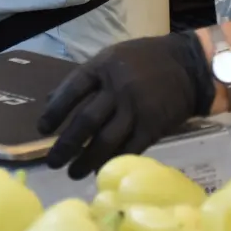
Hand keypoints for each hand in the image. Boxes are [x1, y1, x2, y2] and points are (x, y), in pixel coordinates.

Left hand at [37, 32, 214, 179]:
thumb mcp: (112, 57)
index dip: (54, 111)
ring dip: (85, 161)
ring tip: (72, 173)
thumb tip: (49, 100)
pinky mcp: (153, 127)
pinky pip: (129, 149)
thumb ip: (83, 77)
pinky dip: (112, 162)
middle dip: (65, 145)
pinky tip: (99, 172)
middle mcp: (118, 88)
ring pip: (105, 141)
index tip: (41, 129)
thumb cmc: (144, 60)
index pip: (72, 89)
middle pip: (85, 121)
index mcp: (104, 66)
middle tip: (52, 162)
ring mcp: (136, 109)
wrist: (189, 66)